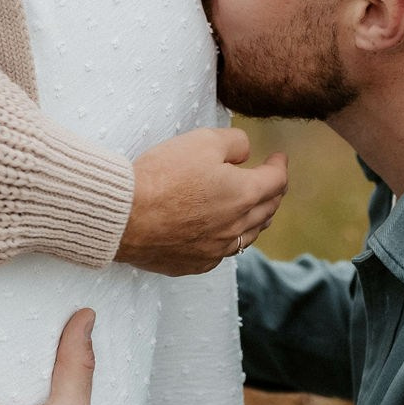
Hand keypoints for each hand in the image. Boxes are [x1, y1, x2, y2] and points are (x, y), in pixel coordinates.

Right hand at [115, 127, 287, 275]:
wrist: (124, 216)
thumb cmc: (161, 176)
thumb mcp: (202, 140)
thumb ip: (234, 143)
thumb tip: (245, 153)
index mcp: (243, 195)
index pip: (277, 181)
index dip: (280, 166)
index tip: (277, 158)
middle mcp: (236, 227)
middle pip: (268, 210)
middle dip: (272, 192)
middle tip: (269, 181)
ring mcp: (217, 249)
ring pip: (249, 235)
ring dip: (256, 218)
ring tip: (253, 207)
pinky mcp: (195, 263)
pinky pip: (222, 252)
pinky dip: (229, 238)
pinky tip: (221, 231)